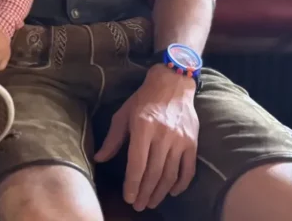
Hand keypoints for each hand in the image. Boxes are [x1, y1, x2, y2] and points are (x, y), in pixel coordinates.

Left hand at [94, 65, 198, 211]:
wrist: (172, 84)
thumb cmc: (143, 99)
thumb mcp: (123, 114)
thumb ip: (113, 139)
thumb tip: (99, 158)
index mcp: (143, 127)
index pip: (137, 163)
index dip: (133, 183)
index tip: (128, 198)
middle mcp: (162, 135)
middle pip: (154, 172)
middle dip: (145, 193)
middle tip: (138, 206)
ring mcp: (180, 140)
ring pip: (170, 174)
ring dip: (160, 192)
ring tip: (151, 203)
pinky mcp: (193, 143)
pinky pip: (188, 170)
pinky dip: (181, 184)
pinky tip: (172, 192)